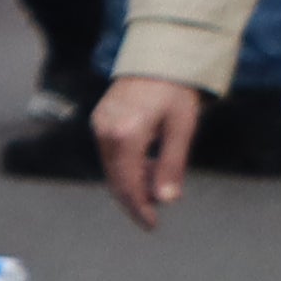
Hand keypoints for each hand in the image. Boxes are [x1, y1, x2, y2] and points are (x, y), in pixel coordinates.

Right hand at [93, 73, 200, 225]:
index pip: (128, 184)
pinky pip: (109, 154)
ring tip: (157, 181)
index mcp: (127, 134)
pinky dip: (126, 165)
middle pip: (115, 180)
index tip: (151, 225)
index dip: (139, 208)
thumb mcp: (182, 127)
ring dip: (132, 181)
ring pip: (111, 168)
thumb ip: (172, 165)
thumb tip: (167, 200)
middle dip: (134, 199)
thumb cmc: (176, 90)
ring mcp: (98, 126)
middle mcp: (106, 132)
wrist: (159, 56)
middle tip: (154, 212)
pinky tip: (146, 163)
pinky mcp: (98, 121)